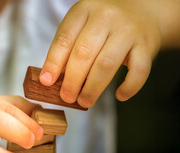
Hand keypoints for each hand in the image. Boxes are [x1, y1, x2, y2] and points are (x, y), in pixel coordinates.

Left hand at [40, 0, 161, 107]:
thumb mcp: (82, 27)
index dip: (53, 63)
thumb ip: (68, 49)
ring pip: (106, 64)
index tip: (46, 82)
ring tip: (84, 101)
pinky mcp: (146, 45)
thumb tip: (51, 80)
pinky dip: (129, 87)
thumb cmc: (103, 26)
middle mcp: (106, 17)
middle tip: (66, 97)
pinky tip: (120, 96)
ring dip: (92, 88)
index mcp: (84, 10)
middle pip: (83, 54)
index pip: (64, 40)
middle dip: (72, 81)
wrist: (143, 11)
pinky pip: (139, 70)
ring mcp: (128, 30)